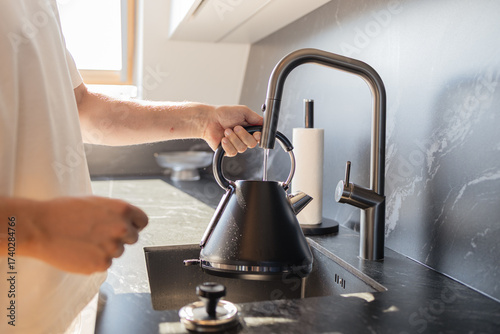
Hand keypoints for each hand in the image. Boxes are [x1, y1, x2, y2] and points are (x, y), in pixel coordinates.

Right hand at [20, 196, 147, 273]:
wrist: (40, 227)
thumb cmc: (64, 211)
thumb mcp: (96, 203)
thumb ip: (115, 213)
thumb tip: (127, 221)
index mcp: (123, 210)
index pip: (143, 221)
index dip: (134, 224)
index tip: (126, 227)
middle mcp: (122, 228)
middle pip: (133, 238)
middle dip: (120, 238)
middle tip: (100, 235)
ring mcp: (113, 248)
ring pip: (118, 252)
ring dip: (106, 249)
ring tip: (84, 241)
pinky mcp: (101, 264)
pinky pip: (104, 264)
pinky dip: (94, 260)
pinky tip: (80, 251)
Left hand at [202, 105, 262, 156]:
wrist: (209, 120)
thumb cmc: (223, 114)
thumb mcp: (244, 111)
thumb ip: (256, 117)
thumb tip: (265, 123)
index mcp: (249, 129)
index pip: (259, 137)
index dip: (258, 137)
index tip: (255, 133)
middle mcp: (243, 138)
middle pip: (252, 144)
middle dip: (243, 135)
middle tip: (235, 127)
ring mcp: (236, 145)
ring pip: (242, 148)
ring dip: (233, 138)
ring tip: (226, 131)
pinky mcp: (228, 151)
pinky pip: (233, 152)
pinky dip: (228, 145)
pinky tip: (223, 139)